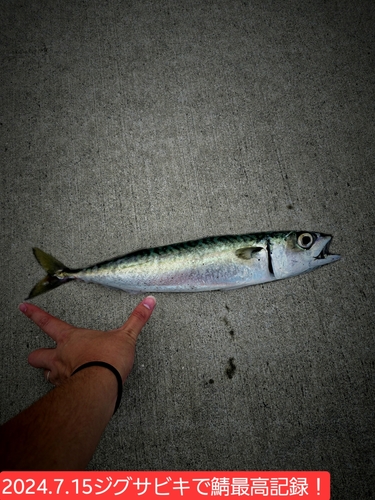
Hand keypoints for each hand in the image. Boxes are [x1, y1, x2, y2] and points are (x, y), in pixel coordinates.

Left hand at [19, 297, 155, 385]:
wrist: (103, 385)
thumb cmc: (108, 360)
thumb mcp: (126, 335)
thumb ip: (137, 318)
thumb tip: (148, 302)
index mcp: (72, 338)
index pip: (48, 322)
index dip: (34, 314)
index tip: (23, 308)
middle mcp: (61, 356)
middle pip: (36, 355)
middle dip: (38, 354)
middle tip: (42, 354)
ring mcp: (61, 375)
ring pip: (45, 374)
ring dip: (50, 372)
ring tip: (59, 373)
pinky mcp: (67, 391)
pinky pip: (59, 390)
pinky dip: (63, 389)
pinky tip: (72, 390)